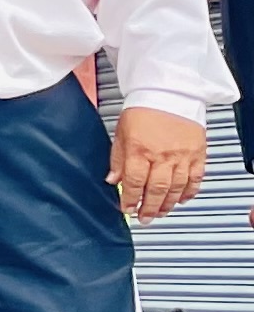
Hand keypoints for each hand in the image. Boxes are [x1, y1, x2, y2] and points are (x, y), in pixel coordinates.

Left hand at [113, 106, 206, 226]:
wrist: (169, 93)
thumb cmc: (143, 110)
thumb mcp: (121, 133)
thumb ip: (118, 159)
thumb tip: (112, 181)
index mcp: (140, 150)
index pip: (134, 183)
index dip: (130, 200)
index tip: (127, 209)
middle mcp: (162, 156)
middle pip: (157, 190)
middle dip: (149, 208)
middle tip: (144, 218)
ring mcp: (183, 156)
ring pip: (177, 189)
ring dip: (168, 204)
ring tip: (160, 213)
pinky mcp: (198, 154)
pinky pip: (196, 179)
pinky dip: (189, 192)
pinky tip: (182, 200)